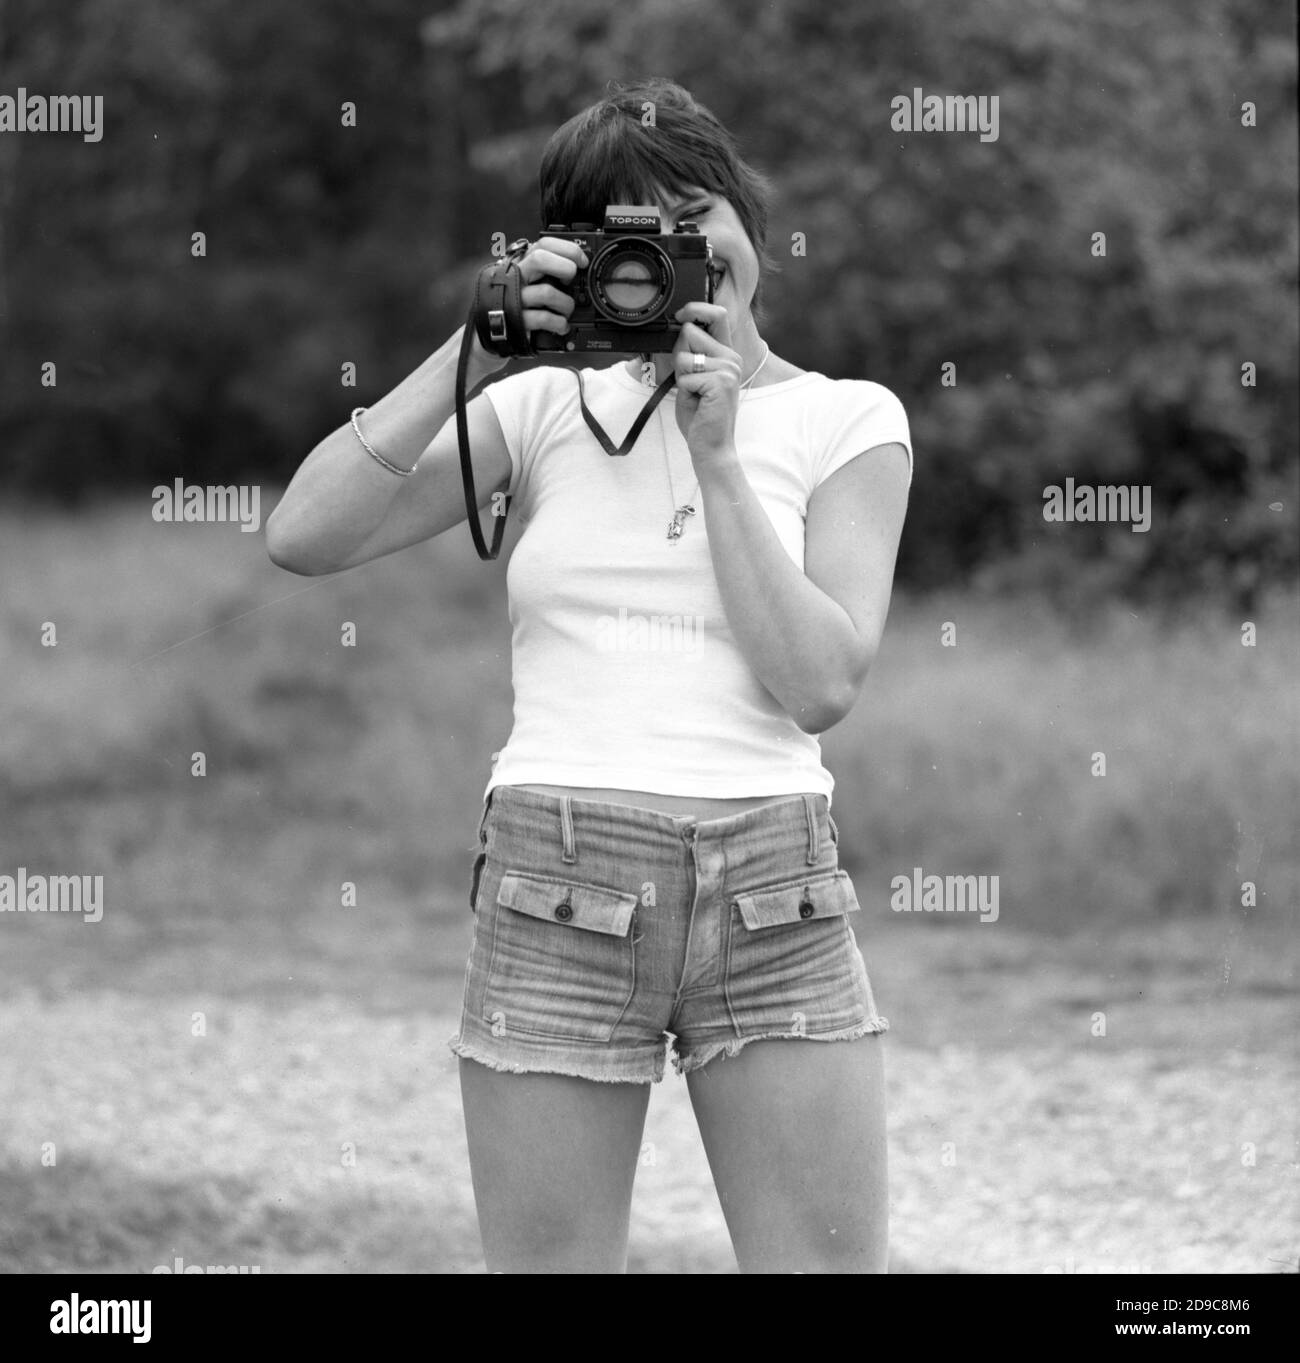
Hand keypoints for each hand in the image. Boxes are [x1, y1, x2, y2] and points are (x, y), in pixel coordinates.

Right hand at [467, 236, 587, 375]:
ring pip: (546, 292)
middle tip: (570, 280)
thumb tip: (579, 267)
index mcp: (521, 264)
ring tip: (567, 310)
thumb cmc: (514, 305)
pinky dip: (559, 323)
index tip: (582, 260)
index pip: (543, 244)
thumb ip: (546, 272)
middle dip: (564, 267)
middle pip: (540, 258)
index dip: (567, 249)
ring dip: (566, 303)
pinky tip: (561, 326)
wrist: (489, 333)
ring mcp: (514, 298)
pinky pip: (543, 318)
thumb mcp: (527, 282)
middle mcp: (515, 276)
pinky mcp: (516, 320)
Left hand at [672, 301, 742, 465]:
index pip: (717, 315)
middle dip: (680, 355)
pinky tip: (698, 403)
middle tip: (690, 382)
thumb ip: (690, 354)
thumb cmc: (700, 416)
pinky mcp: (720, 381)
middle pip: (690, 332)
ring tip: (695, 394)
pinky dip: (684, 391)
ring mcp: (728, 368)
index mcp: (726, 355)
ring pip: (684, 355)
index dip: (696, 308)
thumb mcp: (692, 378)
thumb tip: (679, 330)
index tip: (680, 314)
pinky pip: (685, 376)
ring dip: (681, 376)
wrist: (712, 446)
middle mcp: (731, 358)